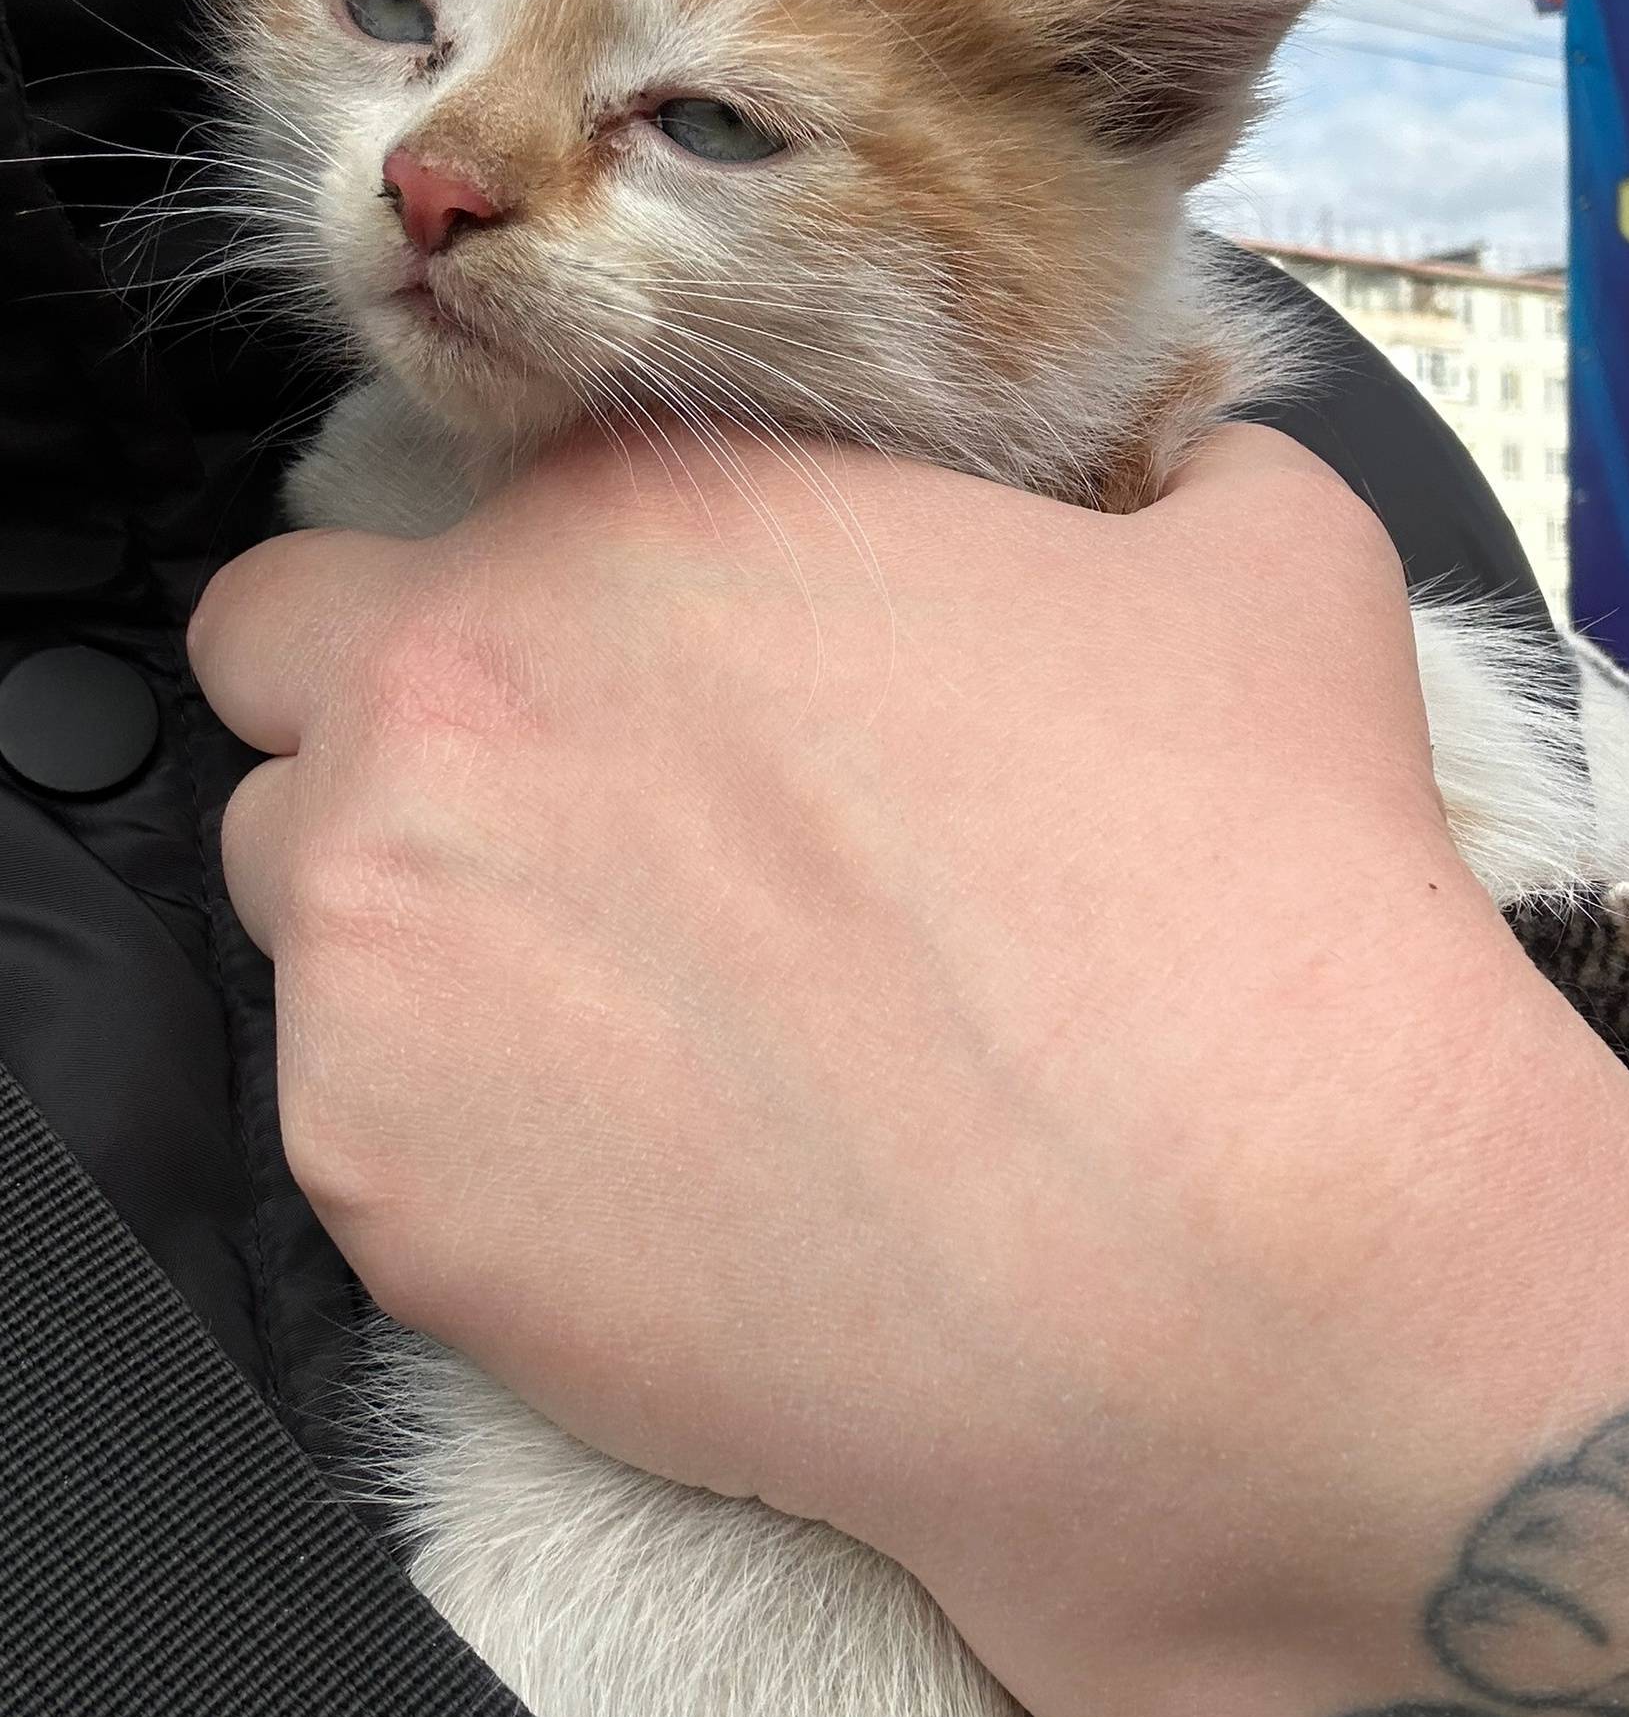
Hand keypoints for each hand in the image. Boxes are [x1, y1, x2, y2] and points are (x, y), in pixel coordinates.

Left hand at [187, 424, 1628, 1716]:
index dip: (527, 603)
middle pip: (279, 673)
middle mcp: (451, 702)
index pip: (426, 511)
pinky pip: (352, 1127)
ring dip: (411, 930)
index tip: (625, 700)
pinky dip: (462, 1146)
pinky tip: (660, 1184)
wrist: (1246, 1254)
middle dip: (386, 728)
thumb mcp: (1261, 573)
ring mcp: (382, 954)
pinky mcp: (384, 1194)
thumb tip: (1186, 462)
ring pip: (292, 902)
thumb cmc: (1254, 893)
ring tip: (630, 1033)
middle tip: (567, 839)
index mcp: (635, 521)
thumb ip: (1171, 471)